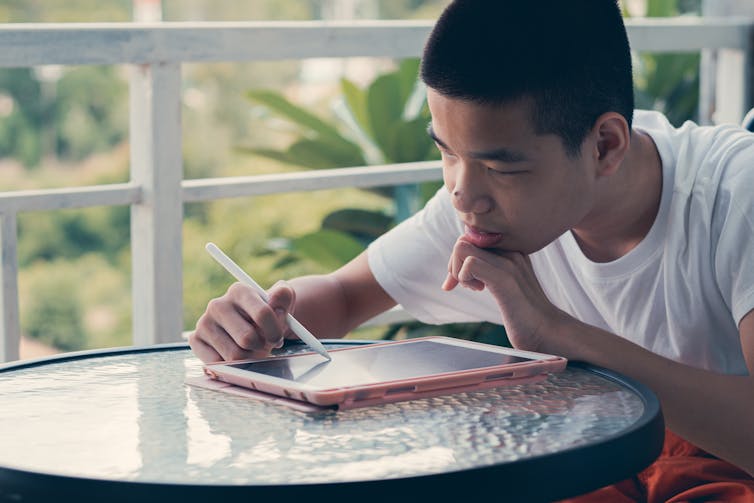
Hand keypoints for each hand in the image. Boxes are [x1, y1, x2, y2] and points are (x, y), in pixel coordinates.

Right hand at [189, 281, 294, 362]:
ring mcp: (204, 322)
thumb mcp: (283, 301)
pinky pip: (217, 363)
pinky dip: (232, 365)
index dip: (275, 331)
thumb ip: (283, 296)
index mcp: (239, 291)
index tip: (277, 337)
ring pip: (234, 355)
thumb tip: (276, 299)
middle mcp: (218, 304)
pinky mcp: (195, 340)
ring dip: (249, 357)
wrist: (253, 324)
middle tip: (264, 344)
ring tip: (253, 349)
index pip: (263, 314)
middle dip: (261, 346)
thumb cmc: (270, 313)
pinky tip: (237, 354)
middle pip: (248, 338)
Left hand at [442, 237, 566, 352]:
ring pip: (462, 247)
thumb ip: (488, 270)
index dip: (459, 258)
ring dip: (457, 270)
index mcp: (512, 250)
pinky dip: (464, 278)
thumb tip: (453, 270)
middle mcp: (511, 250)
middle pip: (464, 238)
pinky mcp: (505, 279)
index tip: (457, 281)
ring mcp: (509, 263)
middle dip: (454, 264)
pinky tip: (480, 291)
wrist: (549, 332)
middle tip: (465, 285)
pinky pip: (469, 264)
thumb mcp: (504, 285)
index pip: (472, 237)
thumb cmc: (524, 314)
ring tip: (475, 287)